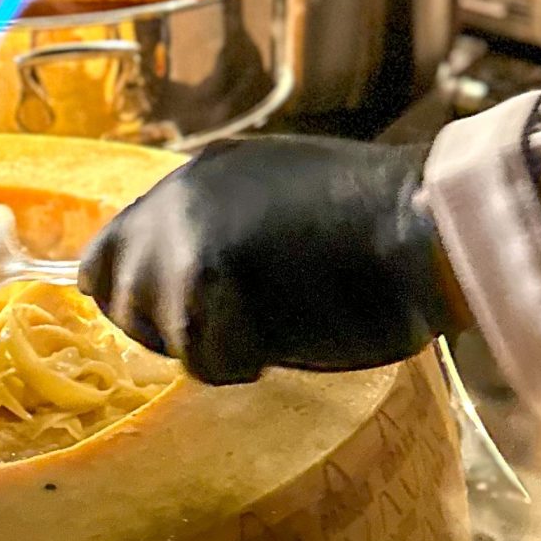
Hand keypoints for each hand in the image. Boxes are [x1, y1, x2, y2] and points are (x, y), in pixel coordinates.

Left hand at [80, 135, 451, 383]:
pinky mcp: (200, 273)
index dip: (139, 298)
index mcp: (200, 176)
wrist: (426, 220)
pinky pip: (201, 357)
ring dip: (213, 347)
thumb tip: (183, 287)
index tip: (181, 323)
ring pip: (159, 330)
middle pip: (116, 292)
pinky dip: (244, 363)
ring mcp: (184, 230)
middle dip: (167, 328)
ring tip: (280, 321)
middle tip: (239, 330)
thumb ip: (226, 236)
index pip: (114, 250)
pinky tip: (294, 328)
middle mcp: (179, 195)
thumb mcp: (283, 209)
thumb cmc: (381, 230)